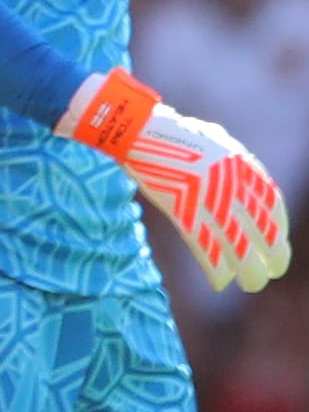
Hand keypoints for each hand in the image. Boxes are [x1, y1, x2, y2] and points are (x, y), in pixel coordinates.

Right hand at [59, 66, 292, 291]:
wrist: (133, 128)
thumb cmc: (166, 133)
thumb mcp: (209, 140)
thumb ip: (229, 161)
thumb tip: (243, 180)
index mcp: (238, 162)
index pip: (270, 200)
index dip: (278, 226)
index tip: (278, 244)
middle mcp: (229, 179)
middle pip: (260, 224)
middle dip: (272, 252)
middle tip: (273, 271)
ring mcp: (205, 194)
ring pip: (237, 240)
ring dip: (248, 267)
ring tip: (253, 284)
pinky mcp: (181, 207)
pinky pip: (205, 243)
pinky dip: (215, 265)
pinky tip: (220, 281)